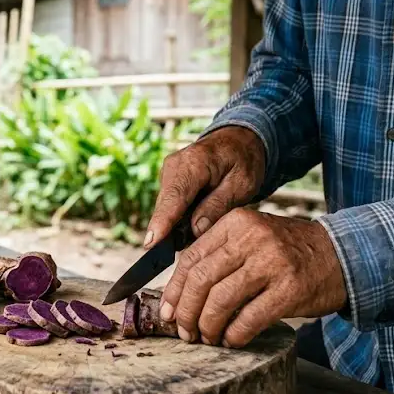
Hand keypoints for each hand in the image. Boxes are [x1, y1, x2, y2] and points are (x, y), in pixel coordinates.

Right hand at [145, 126, 266, 247]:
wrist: (237, 140)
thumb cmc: (243, 161)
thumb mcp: (242, 184)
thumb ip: (219, 206)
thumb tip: (196, 230)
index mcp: (194, 163)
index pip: (175, 197)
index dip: (163, 221)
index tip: (151, 243)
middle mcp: (174, 166)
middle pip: (166, 206)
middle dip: (170, 231)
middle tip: (183, 254)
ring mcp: (168, 173)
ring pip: (167, 208)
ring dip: (178, 225)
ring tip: (199, 235)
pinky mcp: (168, 181)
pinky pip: (170, 205)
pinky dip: (180, 218)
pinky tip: (196, 223)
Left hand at [159, 208, 346, 347]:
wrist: (340, 254)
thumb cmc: (286, 253)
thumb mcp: (251, 239)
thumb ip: (218, 256)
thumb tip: (178, 294)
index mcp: (236, 223)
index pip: (191, 258)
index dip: (174, 290)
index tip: (168, 312)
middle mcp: (252, 238)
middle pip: (201, 279)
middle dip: (187, 312)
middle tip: (184, 332)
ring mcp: (272, 263)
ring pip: (221, 300)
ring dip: (208, 326)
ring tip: (207, 338)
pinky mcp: (290, 289)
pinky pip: (249, 318)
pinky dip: (235, 335)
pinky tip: (232, 340)